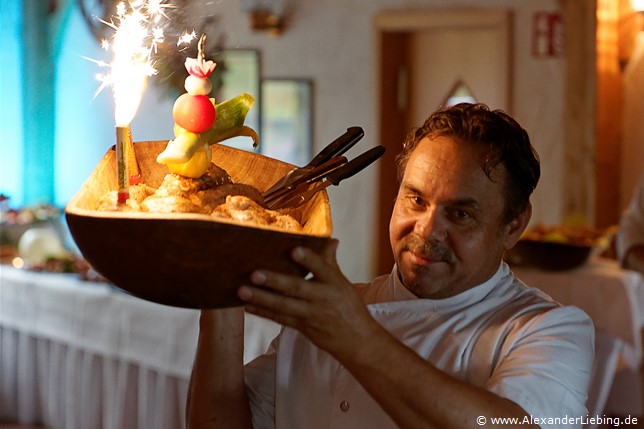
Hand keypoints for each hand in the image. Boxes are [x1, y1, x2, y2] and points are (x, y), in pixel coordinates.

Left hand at [237, 239, 377, 357]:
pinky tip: (247, 305)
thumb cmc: (349, 308)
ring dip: (261, 298)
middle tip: (255, 273)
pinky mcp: (302, 327)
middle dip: (275, 281)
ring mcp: (310, 315)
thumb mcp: (343, 284)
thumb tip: (330, 240)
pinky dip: (263, 312)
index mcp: (335, 284)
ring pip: (283, 306)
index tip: (294, 249)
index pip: (323, 269)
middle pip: (297, 288)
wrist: (357, 341)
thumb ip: (330, 263)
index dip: (309, 260)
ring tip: (242, 290)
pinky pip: (280, 319)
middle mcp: (322, 299)